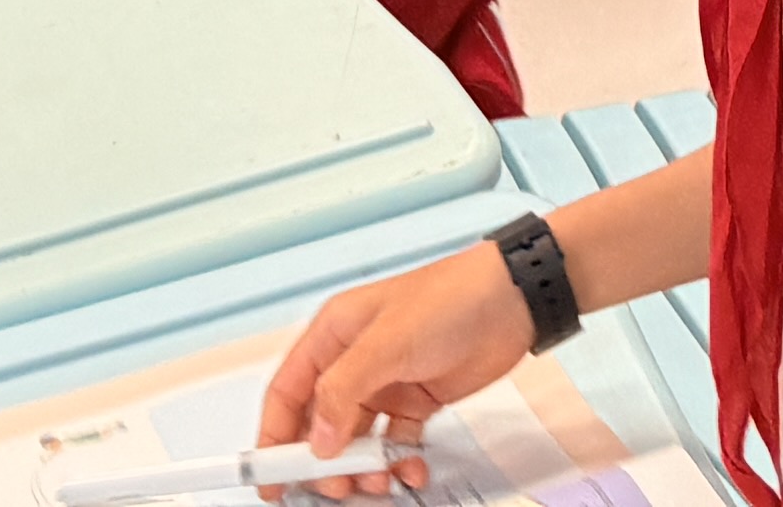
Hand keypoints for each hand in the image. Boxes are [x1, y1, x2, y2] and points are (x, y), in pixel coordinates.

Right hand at [263, 242, 532, 466]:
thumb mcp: (388, 341)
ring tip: (378, 481)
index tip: (270, 477)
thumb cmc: (450, 297)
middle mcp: (354, 360)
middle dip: (324, 461)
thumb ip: (344, 389)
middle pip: (321, 423)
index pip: (289, 393)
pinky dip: (398, 462)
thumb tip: (318, 438)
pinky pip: (396, 442)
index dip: (274, 437)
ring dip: (363, 466)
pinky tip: (410, 470)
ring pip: (358, 439)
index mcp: (333, 335)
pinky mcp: (417, 400)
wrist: (513, 301)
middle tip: (337, 486)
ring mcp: (386, 382)